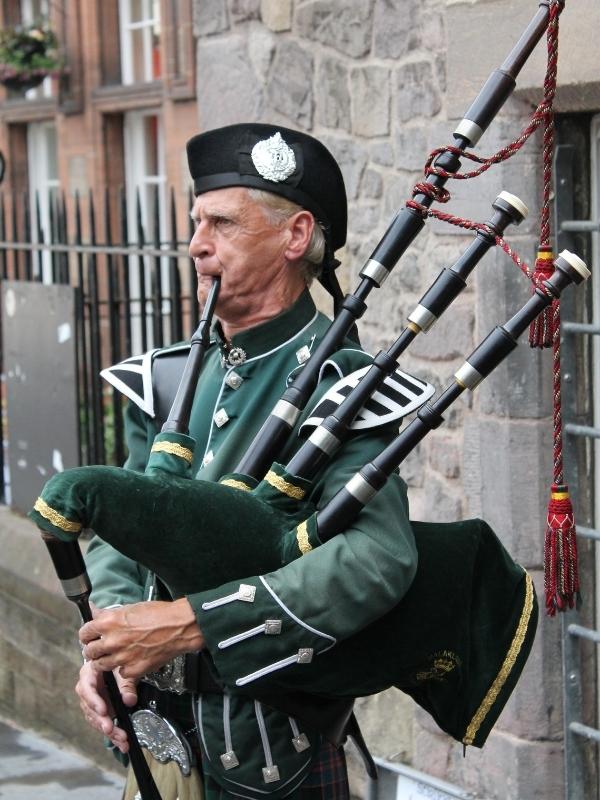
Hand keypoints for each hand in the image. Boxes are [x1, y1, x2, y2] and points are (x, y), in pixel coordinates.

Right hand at [75, 659, 136, 753]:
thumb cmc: (118, 662)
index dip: (94, 701)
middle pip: (89, 708)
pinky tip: (121, 743)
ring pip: (96, 720)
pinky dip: (112, 735)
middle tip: (110, 729)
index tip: (103, 711)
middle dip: (101, 721)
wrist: (116, 664)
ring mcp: (91, 702)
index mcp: (89, 673)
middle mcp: (86, 689)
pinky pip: (102, 724)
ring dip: (109, 731)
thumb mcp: (123, 669)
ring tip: (121, 740)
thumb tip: (129, 701)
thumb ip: (127, 684)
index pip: (87, 688)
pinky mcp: (98, 712)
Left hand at [79, 598, 204, 679]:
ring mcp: (122, 657)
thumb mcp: (130, 608)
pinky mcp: (133, 670)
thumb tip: (94, 611)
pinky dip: (124, 669)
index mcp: (109, 622)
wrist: (179, 626)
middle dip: (94, 650)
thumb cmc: (159, 614)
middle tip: (101, 649)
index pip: (84, 633)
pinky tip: (131, 661)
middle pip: (90, 652)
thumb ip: (109, 614)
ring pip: (101, 666)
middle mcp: (112, 640)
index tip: (90, 637)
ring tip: (115, 656)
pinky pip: (120, 674)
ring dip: (105, 661)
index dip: (87, 635)